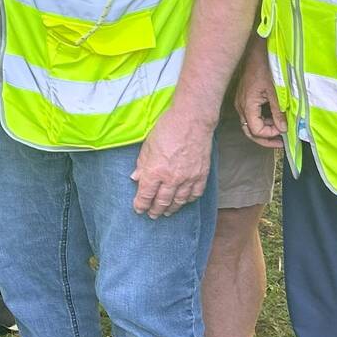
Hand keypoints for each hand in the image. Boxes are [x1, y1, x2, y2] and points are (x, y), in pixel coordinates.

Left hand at [131, 102, 213, 217]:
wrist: (192, 121)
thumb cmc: (167, 129)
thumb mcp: (147, 146)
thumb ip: (142, 165)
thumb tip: (136, 178)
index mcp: (155, 171)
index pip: (145, 195)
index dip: (141, 204)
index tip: (138, 209)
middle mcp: (171, 179)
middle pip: (162, 201)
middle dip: (155, 210)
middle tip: (152, 215)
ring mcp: (188, 178)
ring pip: (179, 201)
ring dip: (171, 208)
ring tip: (167, 212)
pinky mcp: (201, 175)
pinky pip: (195, 193)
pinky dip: (189, 200)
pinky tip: (184, 201)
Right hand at [234, 47, 285, 148]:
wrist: (255, 52)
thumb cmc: (265, 68)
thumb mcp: (275, 91)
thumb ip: (278, 112)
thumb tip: (283, 129)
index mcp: (247, 105)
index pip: (256, 130)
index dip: (270, 134)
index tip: (284, 130)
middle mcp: (241, 106)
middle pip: (250, 131)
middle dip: (265, 138)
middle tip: (280, 142)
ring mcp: (241, 102)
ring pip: (250, 124)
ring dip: (264, 128)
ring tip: (279, 127)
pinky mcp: (243, 98)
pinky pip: (250, 115)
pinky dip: (261, 119)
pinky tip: (273, 117)